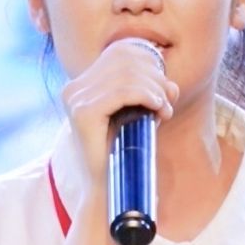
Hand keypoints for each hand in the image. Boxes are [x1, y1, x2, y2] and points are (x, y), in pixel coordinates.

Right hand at [60, 36, 176, 192]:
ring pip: (126, 75)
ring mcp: (74, 100)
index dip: (149, 63)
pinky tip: (158, 109)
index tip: (166, 90)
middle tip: (169, 101)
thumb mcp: (137, 116)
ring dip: (154, 90)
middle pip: (124, 60)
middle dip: (155, 77)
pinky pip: (121, 91)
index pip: (120, 52)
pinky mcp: (82, 113)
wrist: (108, 191)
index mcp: (82, 85)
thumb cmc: (124, 155)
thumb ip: (149, 93)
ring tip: (165, 110)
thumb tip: (171, 85)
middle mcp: (73, 89)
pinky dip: (146, 96)